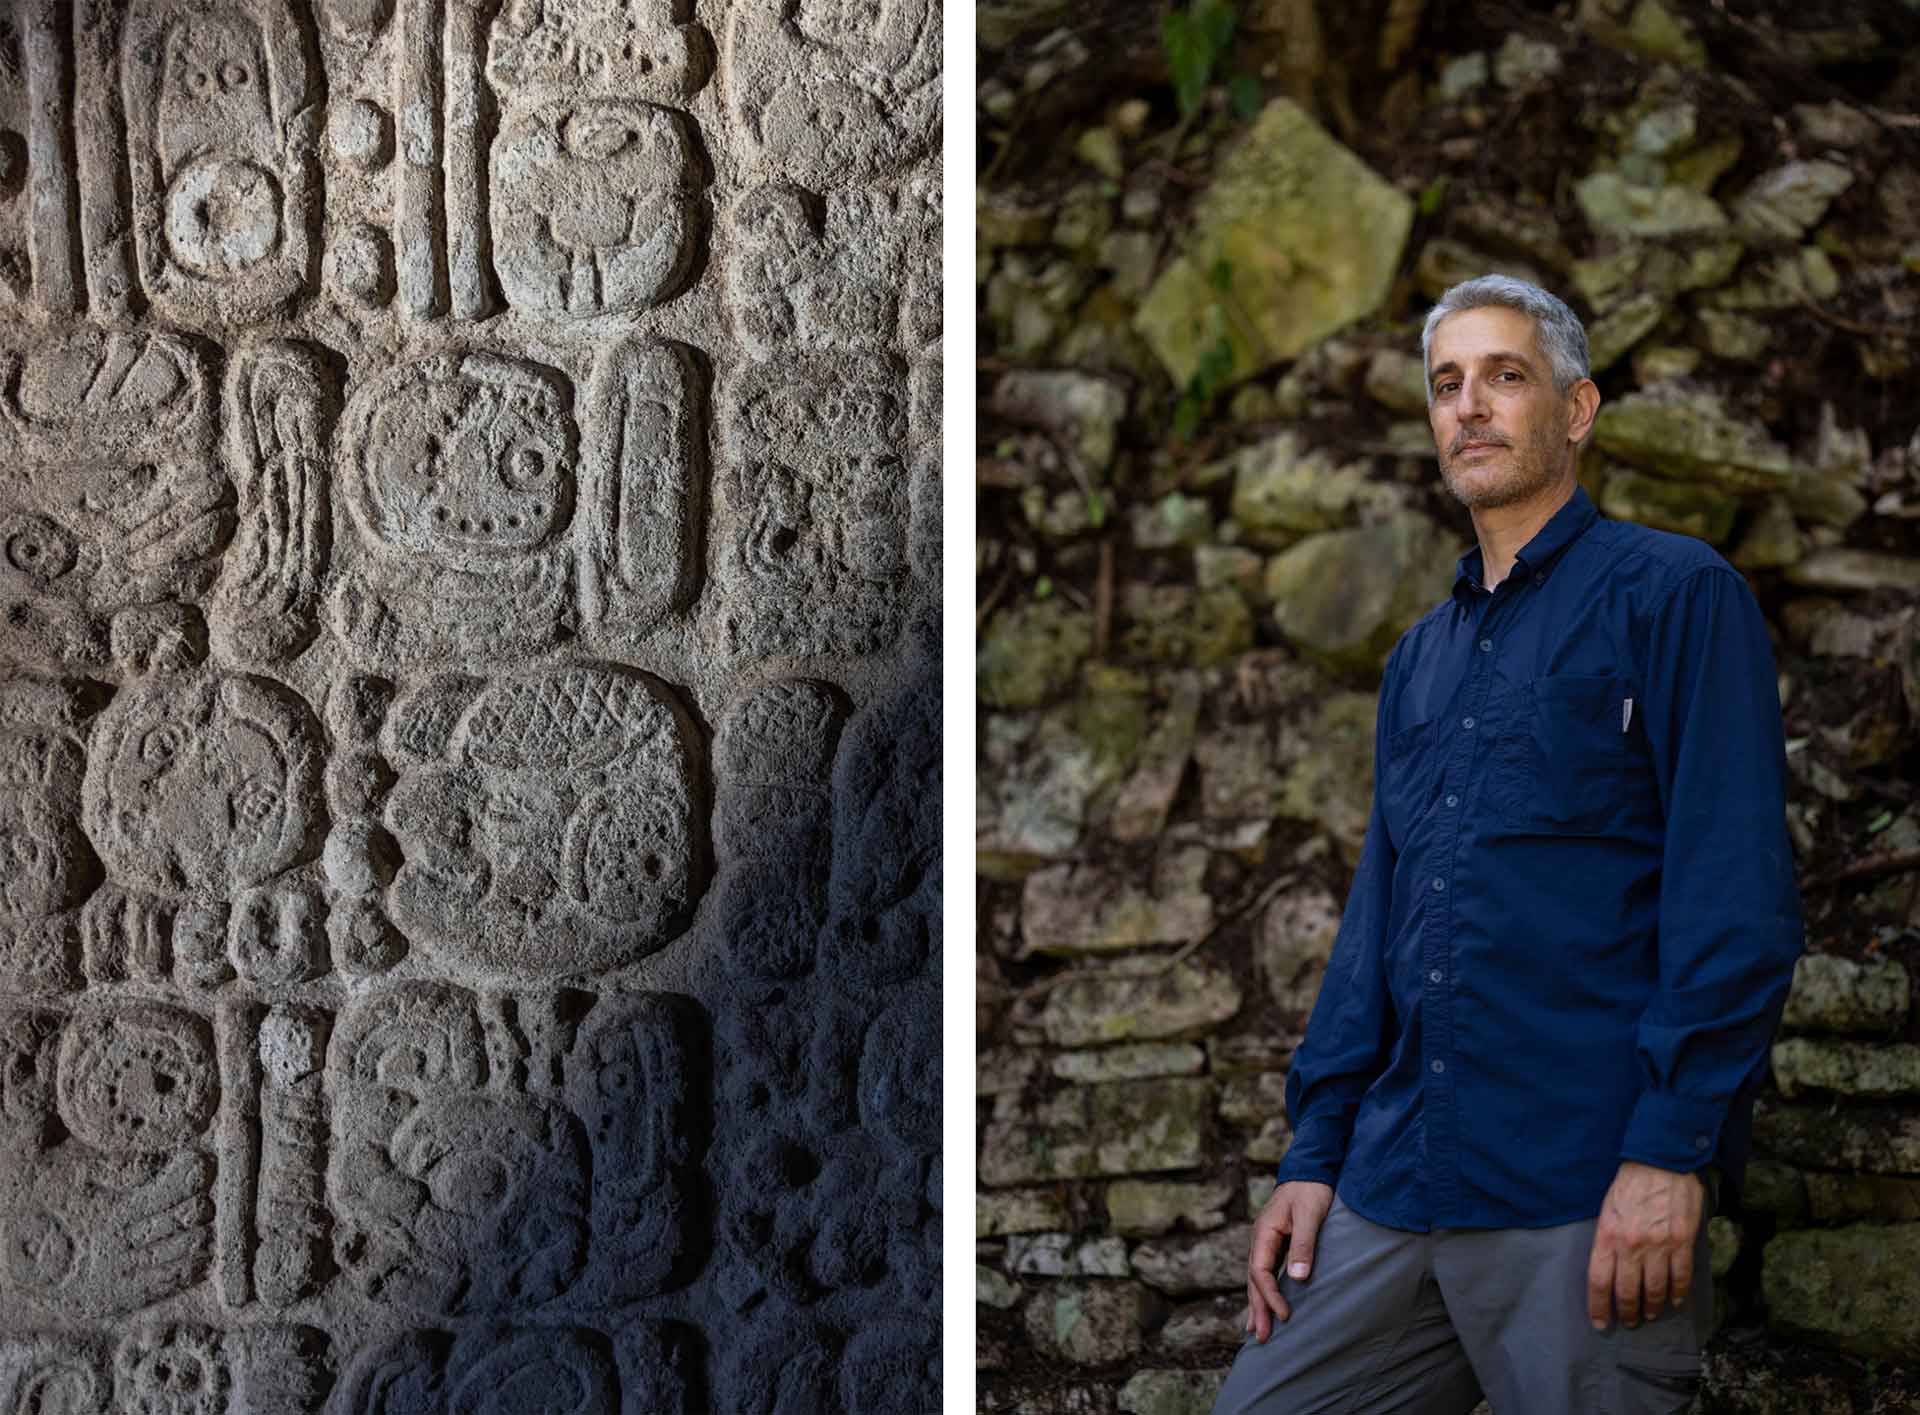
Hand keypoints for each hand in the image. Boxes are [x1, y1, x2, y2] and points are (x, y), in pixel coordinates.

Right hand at [1244, 1180, 1333, 1342]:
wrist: (1311, 1169)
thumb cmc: (1310, 1189)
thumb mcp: (1310, 1214)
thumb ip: (1304, 1244)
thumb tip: (1298, 1277)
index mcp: (1264, 1232)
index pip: (1260, 1272)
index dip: (1270, 1296)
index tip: (1285, 1315)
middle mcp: (1260, 1240)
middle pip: (1253, 1280)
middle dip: (1257, 1309)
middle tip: (1261, 1338)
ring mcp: (1266, 1242)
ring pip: (1256, 1279)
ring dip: (1257, 1304)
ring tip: (1256, 1331)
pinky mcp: (1276, 1244)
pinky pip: (1265, 1273)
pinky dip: (1263, 1292)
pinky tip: (1265, 1306)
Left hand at [1586, 1161, 1704, 1331]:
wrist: (1661, 1162)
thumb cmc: (1630, 1184)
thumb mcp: (1607, 1209)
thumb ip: (1607, 1239)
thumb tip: (1609, 1268)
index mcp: (1607, 1235)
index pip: (1599, 1281)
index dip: (1599, 1306)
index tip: (1600, 1323)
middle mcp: (1631, 1245)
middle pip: (1627, 1291)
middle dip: (1627, 1312)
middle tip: (1629, 1322)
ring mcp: (1659, 1245)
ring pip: (1655, 1290)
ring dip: (1652, 1307)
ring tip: (1649, 1314)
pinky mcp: (1682, 1242)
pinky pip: (1680, 1278)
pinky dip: (1678, 1294)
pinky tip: (1675, 1301)